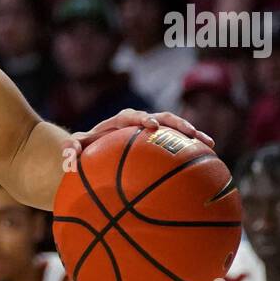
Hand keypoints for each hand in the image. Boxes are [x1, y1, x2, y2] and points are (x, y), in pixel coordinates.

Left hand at [64, 109, 213, 160]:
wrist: (93, 148)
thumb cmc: (84, 148)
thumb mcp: (75, 148)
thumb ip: (71, 150)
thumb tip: (70, 160)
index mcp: (119, 122)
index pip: (132, 117)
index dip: (143, 119)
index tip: (153, 126)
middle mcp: (138, 122)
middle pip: (162, 117)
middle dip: (176, 123)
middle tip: (190, 133)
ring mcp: (151, 132)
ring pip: (174, 129)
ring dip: (192, 135)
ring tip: (209, 145)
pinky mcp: (159, 143)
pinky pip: (176, 145)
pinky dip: (190, 151)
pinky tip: (208, 163)